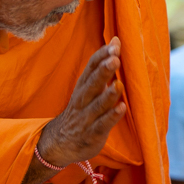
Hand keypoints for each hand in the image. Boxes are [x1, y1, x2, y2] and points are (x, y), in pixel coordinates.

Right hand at [37, 38, 125, 167]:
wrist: (62, 142)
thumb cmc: (82, 110)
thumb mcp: (89, 87)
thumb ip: (103, 66)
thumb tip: (116, 41)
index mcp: (83, 86)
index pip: (91, 67)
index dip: (102, 56)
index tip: (115, 45)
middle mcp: (83, 99)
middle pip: (93, 83)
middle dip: (103, 71)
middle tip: (115, 59)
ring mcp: (86, 117)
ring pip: (97, 104)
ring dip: (108, 95)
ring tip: (119, 84)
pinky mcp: (92, 134)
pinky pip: (102, 125)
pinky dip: (111, 117)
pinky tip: (121, 108)